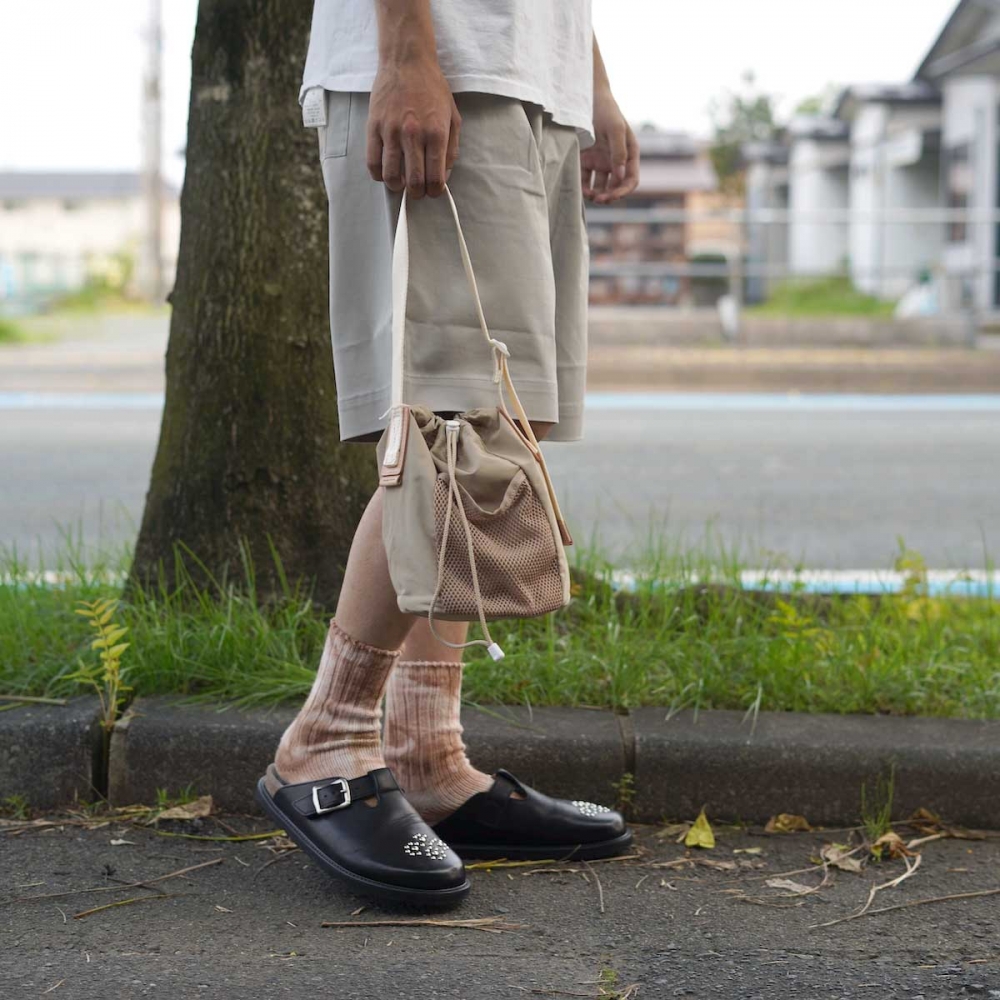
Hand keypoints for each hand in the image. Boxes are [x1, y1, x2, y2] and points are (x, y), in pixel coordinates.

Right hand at [366, 60, 460, 198]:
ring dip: (397, 186)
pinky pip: (372, 161)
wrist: (407, 61)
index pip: (435, 178)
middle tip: (417, 190)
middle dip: (417, 193)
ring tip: (400, 183)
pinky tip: (385, 172)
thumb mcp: (452, 117)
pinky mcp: (374, 126)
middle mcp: (414, 135)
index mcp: (436, 133)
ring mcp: (391, 131)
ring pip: (391, 175)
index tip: (433, 190)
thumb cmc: (432, 89)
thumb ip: (451, 148)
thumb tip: (444, 174)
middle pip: (414, 181)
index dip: (435, 191)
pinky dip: (378, 174)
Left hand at [581, 89, 638, 203]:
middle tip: (598, 200)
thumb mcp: (615, 128)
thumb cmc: (605, 110)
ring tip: (588, 195)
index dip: (623, 191)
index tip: (613, 196)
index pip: (631, 179)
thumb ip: (619, 152)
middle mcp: (616, 160)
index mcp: (629, 153)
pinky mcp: (586, 160)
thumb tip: (620, 177)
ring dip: (596, 195)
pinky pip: (585, 179)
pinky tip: (580, 189)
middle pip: (616, 186)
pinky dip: (583, 187)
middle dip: (609, 196)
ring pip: (601, 186)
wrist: (585, 97)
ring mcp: (601, 161)